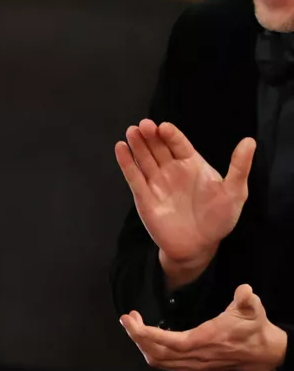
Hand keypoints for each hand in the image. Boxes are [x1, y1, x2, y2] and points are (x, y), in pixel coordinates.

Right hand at [114, 119, 253, 287]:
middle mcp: (171, 170)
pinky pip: (133, 177)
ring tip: (131, 131)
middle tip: (143, 124)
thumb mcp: (234, 191)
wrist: (198, 246)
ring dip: (137, 144)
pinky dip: (126, 163)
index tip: (163, 127)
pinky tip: (120, 148)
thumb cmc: (218, 218)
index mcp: (191, 165)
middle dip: (150, 135)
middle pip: (158, 147)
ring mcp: (156, 183)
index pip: (178, 144)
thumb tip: (250, 141)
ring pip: (144, 159)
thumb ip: (239, 167)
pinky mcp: (143, 197)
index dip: (171, 134)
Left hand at [120, 284, 286, 370]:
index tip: (131, 321)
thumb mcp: (253, 310)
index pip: (171, 342)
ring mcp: (193, 365)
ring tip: (134, 325)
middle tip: (128, 318)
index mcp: (206, 340)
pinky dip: (150, 352)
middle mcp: (196, 356)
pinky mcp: (193, 368)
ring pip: (158, 361)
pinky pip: (165, 365)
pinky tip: (146, 338)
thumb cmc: (254, 328)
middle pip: (157, 353)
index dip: (148, 334)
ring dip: (142, 344)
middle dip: (137, 336)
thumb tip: (245, 290)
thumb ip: (247, 300)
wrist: (263, 353)